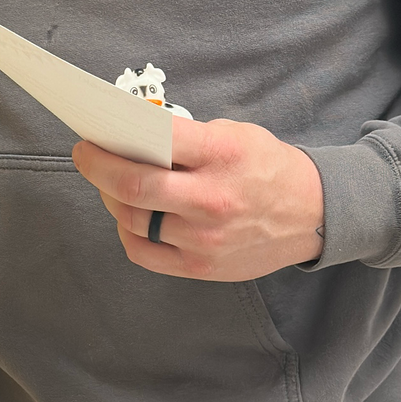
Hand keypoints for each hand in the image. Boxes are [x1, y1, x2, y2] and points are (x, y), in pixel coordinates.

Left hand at [72, 115, 326, 279]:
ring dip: (111, 199)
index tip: (91, 137)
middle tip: (86, 157)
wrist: (314, 214)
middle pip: (134, 187)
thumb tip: (132, 139)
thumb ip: (186, 137)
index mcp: (222, 155)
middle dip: (97, 169)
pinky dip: (128, 232)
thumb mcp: (235, 134)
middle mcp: (212, 200)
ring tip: (110, 185)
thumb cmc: (269, 167)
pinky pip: (144, 253)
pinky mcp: (202, 267)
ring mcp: (206, 239)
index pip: (153, 144)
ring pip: (133, 220)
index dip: (111, 142)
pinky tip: (129, 216)